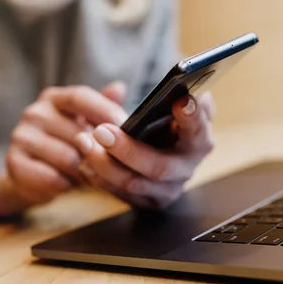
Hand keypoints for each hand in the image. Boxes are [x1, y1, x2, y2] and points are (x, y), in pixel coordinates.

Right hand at [0, 82, 127, 215]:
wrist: (34, 176)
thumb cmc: (69, 145)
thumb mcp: (88, 125)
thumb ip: (104, 107)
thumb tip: (119, 87)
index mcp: (55, 98)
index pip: (80, 96)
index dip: (104, 111)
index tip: (124, 127)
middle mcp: (34, 112)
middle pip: (77, 132)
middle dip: (98, 152)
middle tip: (109, 164)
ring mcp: (21, 136)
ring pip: (67, 158)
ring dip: (83, 172)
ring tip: (88, 175)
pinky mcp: (14, 162)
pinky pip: (52, 178)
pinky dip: (66, 185)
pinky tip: (68, 184)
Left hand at [73, 93, 215, 208]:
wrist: (160, 148)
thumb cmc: (165, 120)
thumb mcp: (173, 103)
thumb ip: (176, 92)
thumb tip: (182, 81)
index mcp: (198, 139)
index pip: (198, 129)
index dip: (192, 117)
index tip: (179, 101)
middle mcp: (187, 167)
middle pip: (160, 167)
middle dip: (128, 150)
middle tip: (102, 131)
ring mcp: (168, 189)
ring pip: (135, 184)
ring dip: (105, 165)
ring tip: (84, 142)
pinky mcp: (149, 202)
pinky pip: (120, 194)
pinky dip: (100, 178)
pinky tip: (84, 162)